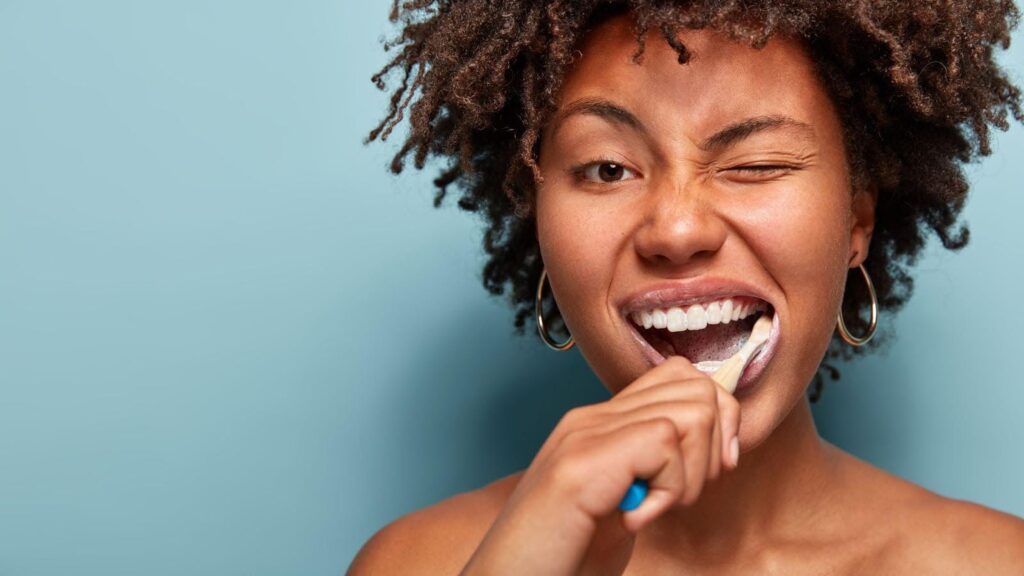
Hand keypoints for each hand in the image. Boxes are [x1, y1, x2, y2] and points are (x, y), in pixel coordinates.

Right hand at [458, 356, 741, 575]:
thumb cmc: (561, 558)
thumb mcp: (621, 505)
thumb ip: (651, 469)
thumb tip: (716, 449)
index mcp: (600, 425)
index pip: (681, 377)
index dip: (717, 420)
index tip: (707, 474)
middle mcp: (592, 419)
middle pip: (696, 386)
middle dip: (714, 445)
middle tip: (677, 494)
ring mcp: (586, 435)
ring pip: (691, 412)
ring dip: (691, 473)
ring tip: (652, 508)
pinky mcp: (585, 462)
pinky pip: (667, 444)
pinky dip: (669, 491)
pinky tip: (633, 519)